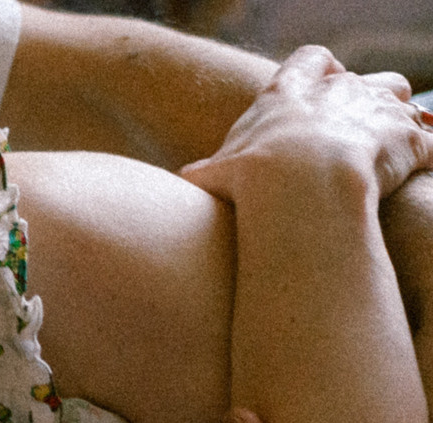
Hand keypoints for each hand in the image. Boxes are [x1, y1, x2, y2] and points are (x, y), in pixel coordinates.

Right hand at [181, 46, 432, 205]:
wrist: (299, 189)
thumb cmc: (249, 181)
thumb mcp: (212, 176)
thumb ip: (203, 174)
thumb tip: (186, 180)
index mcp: (290, 94)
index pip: (310, 61)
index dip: (319, 71)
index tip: (320, 87)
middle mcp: (340, 93)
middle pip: (365, 80)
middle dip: (365, 101)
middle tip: (354, 132)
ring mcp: (378, 112)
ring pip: (402, 99)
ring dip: (399, 120)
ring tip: (389, 150)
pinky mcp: (410, 141)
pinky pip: (429, 143)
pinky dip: (425, 155)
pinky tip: (415, 172)